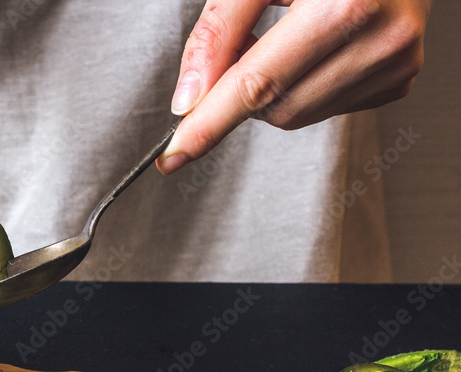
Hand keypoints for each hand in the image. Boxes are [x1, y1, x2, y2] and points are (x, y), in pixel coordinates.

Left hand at [157, 0, 431, 173]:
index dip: (208, 123)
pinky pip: (326, 108)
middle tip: (245, 43)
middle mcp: (380, 39)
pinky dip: (303, 87)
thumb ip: (218, 31)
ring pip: (298, 116)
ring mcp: (395, 64)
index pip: (257, 85)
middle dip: (242, 90)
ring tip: (286, 35)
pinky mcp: (399, 80)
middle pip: (275, 108)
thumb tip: (189, 99)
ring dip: (273, 90)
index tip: (172, 156)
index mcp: (346, 3)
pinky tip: (314, 48)